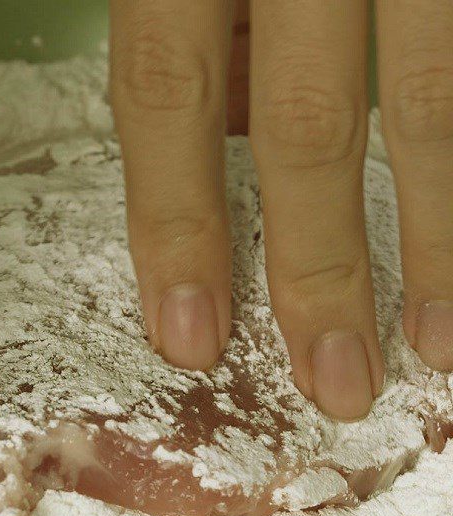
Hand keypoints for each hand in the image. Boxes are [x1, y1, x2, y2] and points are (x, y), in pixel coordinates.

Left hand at [110, 0, 452, 420]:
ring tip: (440, 344)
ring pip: (429, 98)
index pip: (167, 98)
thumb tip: (224, 169)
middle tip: (337, 383)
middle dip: (322, 267)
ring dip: (437, 237)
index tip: (190, 340)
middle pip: (305, 123)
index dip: (177, 224)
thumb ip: (212, 55)